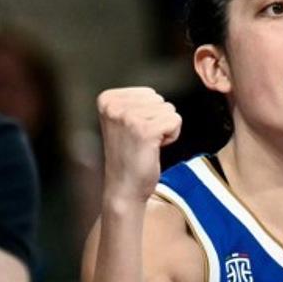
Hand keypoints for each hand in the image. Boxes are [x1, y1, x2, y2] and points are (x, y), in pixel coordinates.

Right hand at [98, 87, 181, 205]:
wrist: (124, 188)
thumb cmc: (128, 156)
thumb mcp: (123, 121)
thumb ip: (135, 103)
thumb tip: (156, 95)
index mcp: (107, 99)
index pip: (149, 93)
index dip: (149, 114)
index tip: (135, 132)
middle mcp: (114, 106)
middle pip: (160, 100)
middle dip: (158, 120)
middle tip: (142, 141)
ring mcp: (128, 117)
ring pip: (169, 110)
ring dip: (164, 129)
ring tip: (147, 145)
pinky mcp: (144, 130)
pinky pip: (175, 121)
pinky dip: (172, 136)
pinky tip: (155, 148)